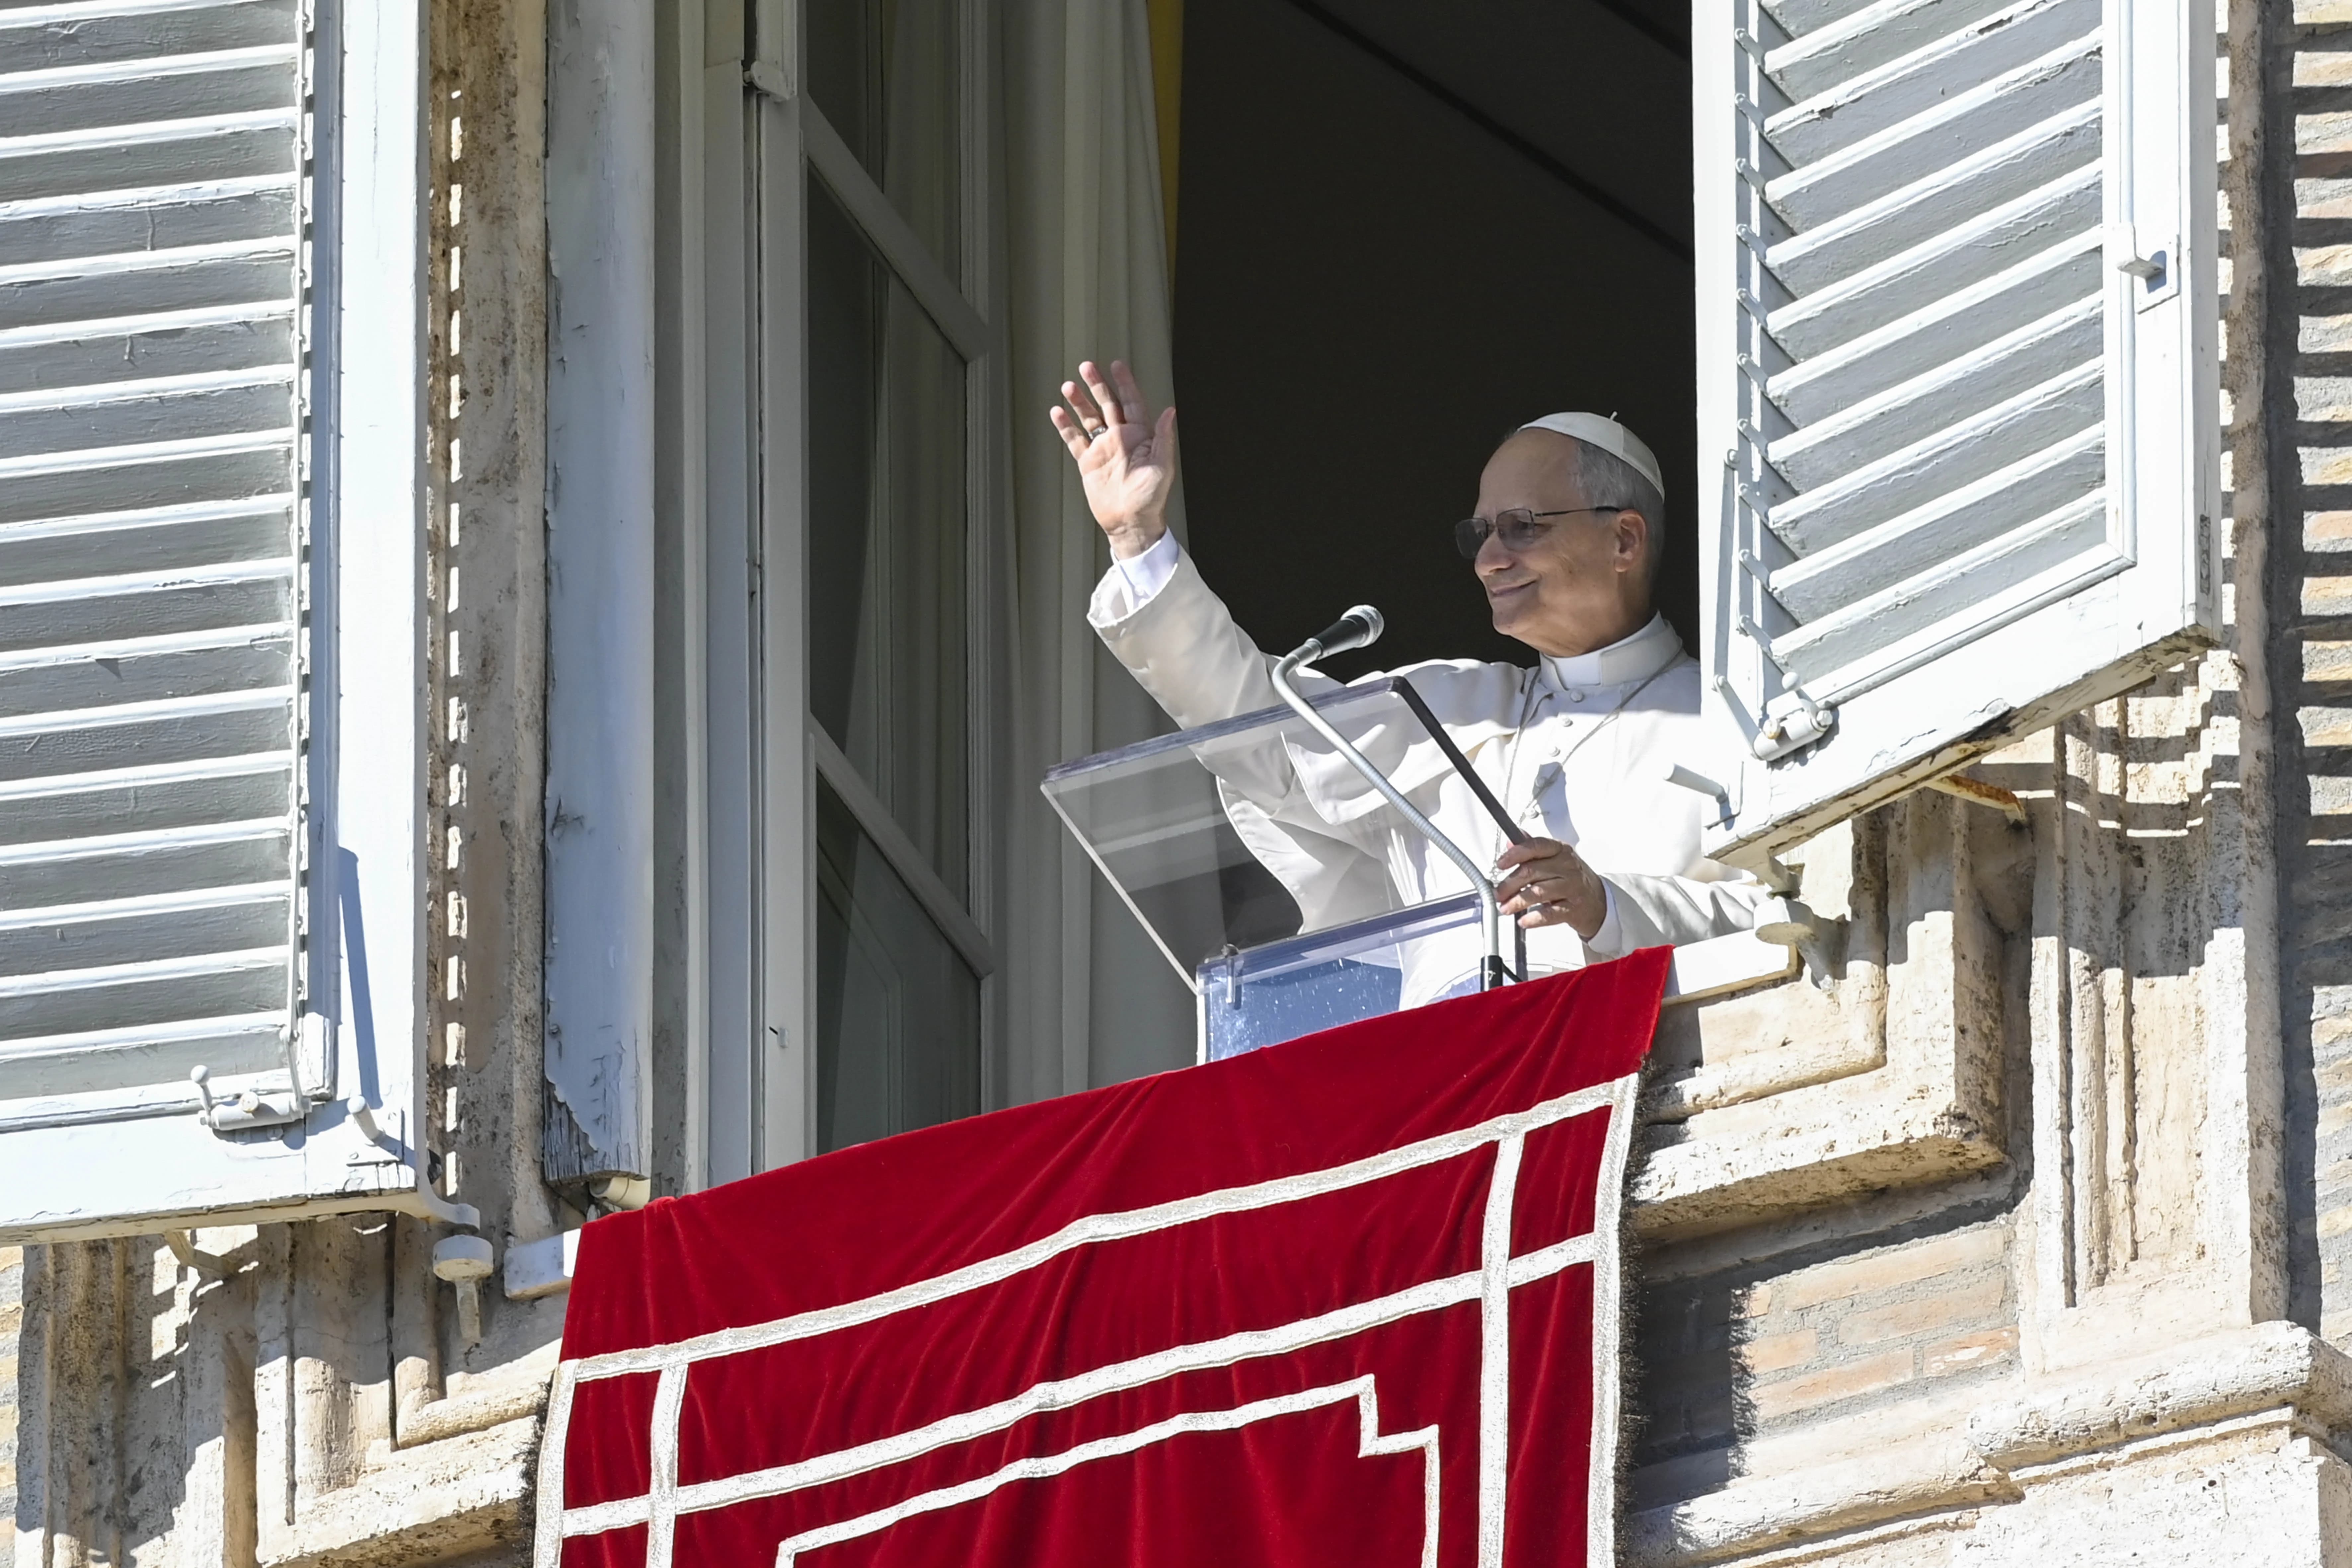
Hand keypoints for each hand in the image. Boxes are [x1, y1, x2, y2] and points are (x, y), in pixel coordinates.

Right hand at [1050, 359, 1177, 558]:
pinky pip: (1075, 440)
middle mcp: (1120, 438)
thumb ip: (1163, 437)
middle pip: (1107, 404)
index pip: (1131, 402)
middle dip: (1097, 385)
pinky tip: (1057, 412)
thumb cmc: (1151, 498)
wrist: (1130, 522)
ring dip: (1079, 402)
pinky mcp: (1088, 463)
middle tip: (1086, 366)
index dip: (1125, 383)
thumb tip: (1170, 411)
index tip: (1117, 365)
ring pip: (1089, 418)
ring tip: (1068, 386)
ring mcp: (1103, 449)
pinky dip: (1065, 427)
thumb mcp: (1163, 467)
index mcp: (1139, 436)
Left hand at [1495, 838, 1606, 939]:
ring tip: (1505, 908)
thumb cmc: (1573, 878)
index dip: (1515, 854)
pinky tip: (1523, 921)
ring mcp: (1572, 888)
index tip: (1500, 864)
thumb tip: (1511, 841)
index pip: (1535, 846)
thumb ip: (1533, 850)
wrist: (1598, 900)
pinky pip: (1550, 914)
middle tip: (1498, 893)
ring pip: (1539, 892)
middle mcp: (1567, 867)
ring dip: (1517, 902)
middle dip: (1510, 884)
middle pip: (1532, 871)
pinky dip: (1534, 918)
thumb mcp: (1556, 859)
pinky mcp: (1574, 909)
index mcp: (1560, 851)